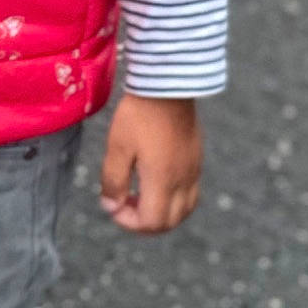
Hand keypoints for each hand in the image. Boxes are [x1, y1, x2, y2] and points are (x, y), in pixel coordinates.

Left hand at [99, 94, 201, 234]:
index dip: (129, 222)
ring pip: (184, 210)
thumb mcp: (117, 147)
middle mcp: (182, 180)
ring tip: (140, 195)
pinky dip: (173, 199)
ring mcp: (193, 170)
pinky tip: (156, 182)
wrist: (167, 85)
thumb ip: (113, 180)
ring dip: (162, 213)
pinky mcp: (196, 159)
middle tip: (124, 203)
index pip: (152, 222)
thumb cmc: (138, 115)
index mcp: (162, 180)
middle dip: (145, 222)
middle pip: (170, 222)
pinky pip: (190, 193)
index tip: (113, 204)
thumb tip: (110, 206)